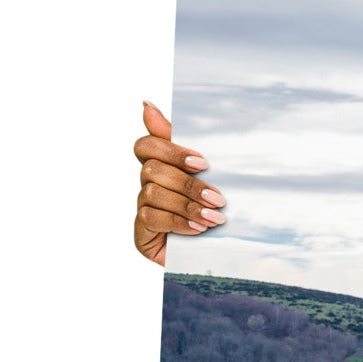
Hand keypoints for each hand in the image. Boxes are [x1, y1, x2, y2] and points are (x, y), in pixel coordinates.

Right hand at [132, 102, 222, 265]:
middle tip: (218, 198)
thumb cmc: (215, 212)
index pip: (146, 145)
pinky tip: (198, 230)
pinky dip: (178, 222)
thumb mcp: (210, 177)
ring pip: (152, 193)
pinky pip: (151, 218)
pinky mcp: (141, 233)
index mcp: (162, 167)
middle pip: (152, 169)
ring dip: (187, 205)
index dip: (171, 150)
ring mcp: (143, 208)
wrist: (220, 256)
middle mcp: (148, 185)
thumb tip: (146, 105)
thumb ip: (184, 145)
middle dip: (188, 184)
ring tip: (215, 218)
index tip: (202, 163)